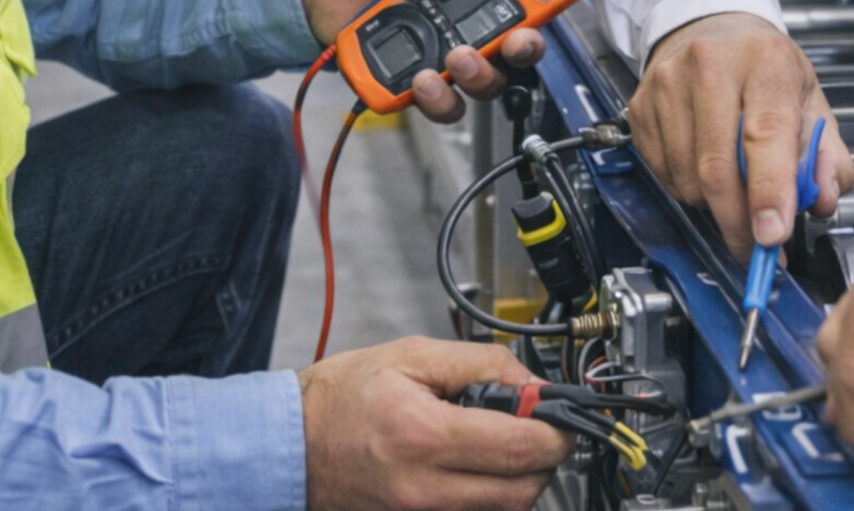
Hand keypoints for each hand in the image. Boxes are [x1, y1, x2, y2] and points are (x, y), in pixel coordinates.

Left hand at [298, 0, 545, 122]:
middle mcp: (465, 20)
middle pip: (518, 46)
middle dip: (524, 46)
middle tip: (513, 39)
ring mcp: (442, 53)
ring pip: (486, 82)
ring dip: (481, 74)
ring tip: (456, 56)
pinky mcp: (415, 80)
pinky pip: (442, 104)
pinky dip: (438, 98)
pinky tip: (423, 78)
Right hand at [298, 336, 573, 510]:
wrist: (290, 446)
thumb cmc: (342, 398)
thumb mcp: (411, 356)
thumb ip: (477, 364)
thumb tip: (529, 382)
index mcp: (424, 435)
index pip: (519, 446)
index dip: (556, 430)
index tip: (563, 414)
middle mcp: (424, 489)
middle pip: (522, 490)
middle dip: (546, 458)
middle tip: (542, 427)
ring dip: (521, 479)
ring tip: (506, 442)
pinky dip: (491, 498)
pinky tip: (479, 468)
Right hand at [628, 13, 853, 261]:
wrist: (710, 27)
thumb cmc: (763, 68)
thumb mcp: (811, 101)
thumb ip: (827, 156)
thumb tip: (821, 200)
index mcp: (764, 61)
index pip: (765, 134)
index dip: (768, 191)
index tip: (772, 236)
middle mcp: (709, 65)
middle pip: (717, 166)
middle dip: (738, 221)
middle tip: (757, 246)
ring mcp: (668, 83)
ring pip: (687, 178)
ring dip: (712, 205)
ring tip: (734, 187)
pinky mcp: (641, 104)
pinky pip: (663, 173)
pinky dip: (687, 189)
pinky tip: (704, 168)